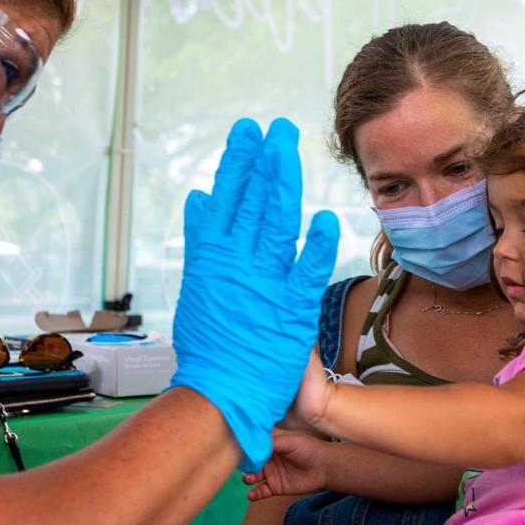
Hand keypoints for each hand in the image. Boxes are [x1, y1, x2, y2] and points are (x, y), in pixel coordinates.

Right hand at [170, 119, 339, 470]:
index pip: (228, 198)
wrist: (218, 396)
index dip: (239, 162)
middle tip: (278, 128)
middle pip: (252, 202)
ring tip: (292, 150)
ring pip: (275, 223)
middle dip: (265, 161)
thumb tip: (200, 199)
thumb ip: (202, 240)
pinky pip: (307, 270)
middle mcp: (235, 264)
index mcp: (212, 257)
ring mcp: (263, 284)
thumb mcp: (197, 285)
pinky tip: (326, 219)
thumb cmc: (209, 345)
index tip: (248, 132)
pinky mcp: (291, 310)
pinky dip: (317, 245)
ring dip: (283, 184)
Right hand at [242, 430, 332, 499]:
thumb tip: (253, 443)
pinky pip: (260, 492)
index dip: (245, 446)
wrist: (325, 467)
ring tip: (250, 478)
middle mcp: (267, 458)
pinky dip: (254, 494)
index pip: (252, 444)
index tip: (237, 448)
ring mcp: (270, 473)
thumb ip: (272, 442)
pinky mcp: (275, 487)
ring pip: (252, 476)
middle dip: (244, 464)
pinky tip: (251, 495)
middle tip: (243, 466)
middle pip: (250, 461)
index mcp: (270, 443)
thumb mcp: (290, 441)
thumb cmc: (308, 448)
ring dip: (248, 477)